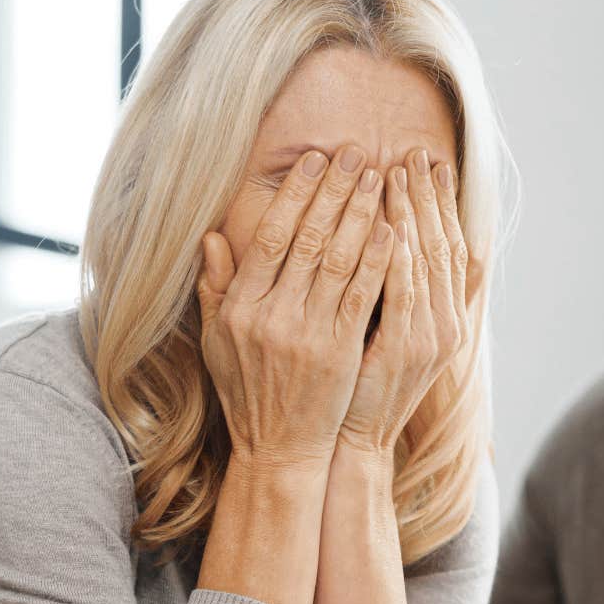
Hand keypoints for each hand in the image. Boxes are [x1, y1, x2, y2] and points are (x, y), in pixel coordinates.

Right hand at [196, 145, 392, 471]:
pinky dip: (378, 261)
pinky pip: (362, 297)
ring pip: (338, 261)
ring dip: (361, 214)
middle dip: (334, 191)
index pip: (271, 237)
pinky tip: (393, 230)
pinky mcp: (340, 353)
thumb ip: (214, 288)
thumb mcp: (217, 341)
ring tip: (379, 178)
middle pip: (308, 240)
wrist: (278, 450)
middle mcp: (270, 316)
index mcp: (240, 307)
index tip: (314, 161)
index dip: (295, 195)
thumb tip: (210, 237)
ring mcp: (306, 335)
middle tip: (355, 153)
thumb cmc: (248, 393)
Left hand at [338, 147, 471, 455]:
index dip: (438, 204)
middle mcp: (444, 323)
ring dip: (413, 213)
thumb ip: (381, 287)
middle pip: (441, 244)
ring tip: (400, 172)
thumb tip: (382, 238)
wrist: (353, 443)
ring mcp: (428, 337)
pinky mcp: (404, 349)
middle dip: (428, 196)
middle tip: (416, 153)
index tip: (426, 164)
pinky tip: (392, 223)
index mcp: (440, 317)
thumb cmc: (354, 388)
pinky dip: (399, 255)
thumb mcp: (375, 333)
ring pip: (424, 260)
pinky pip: (403, 291)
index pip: (444, 246)